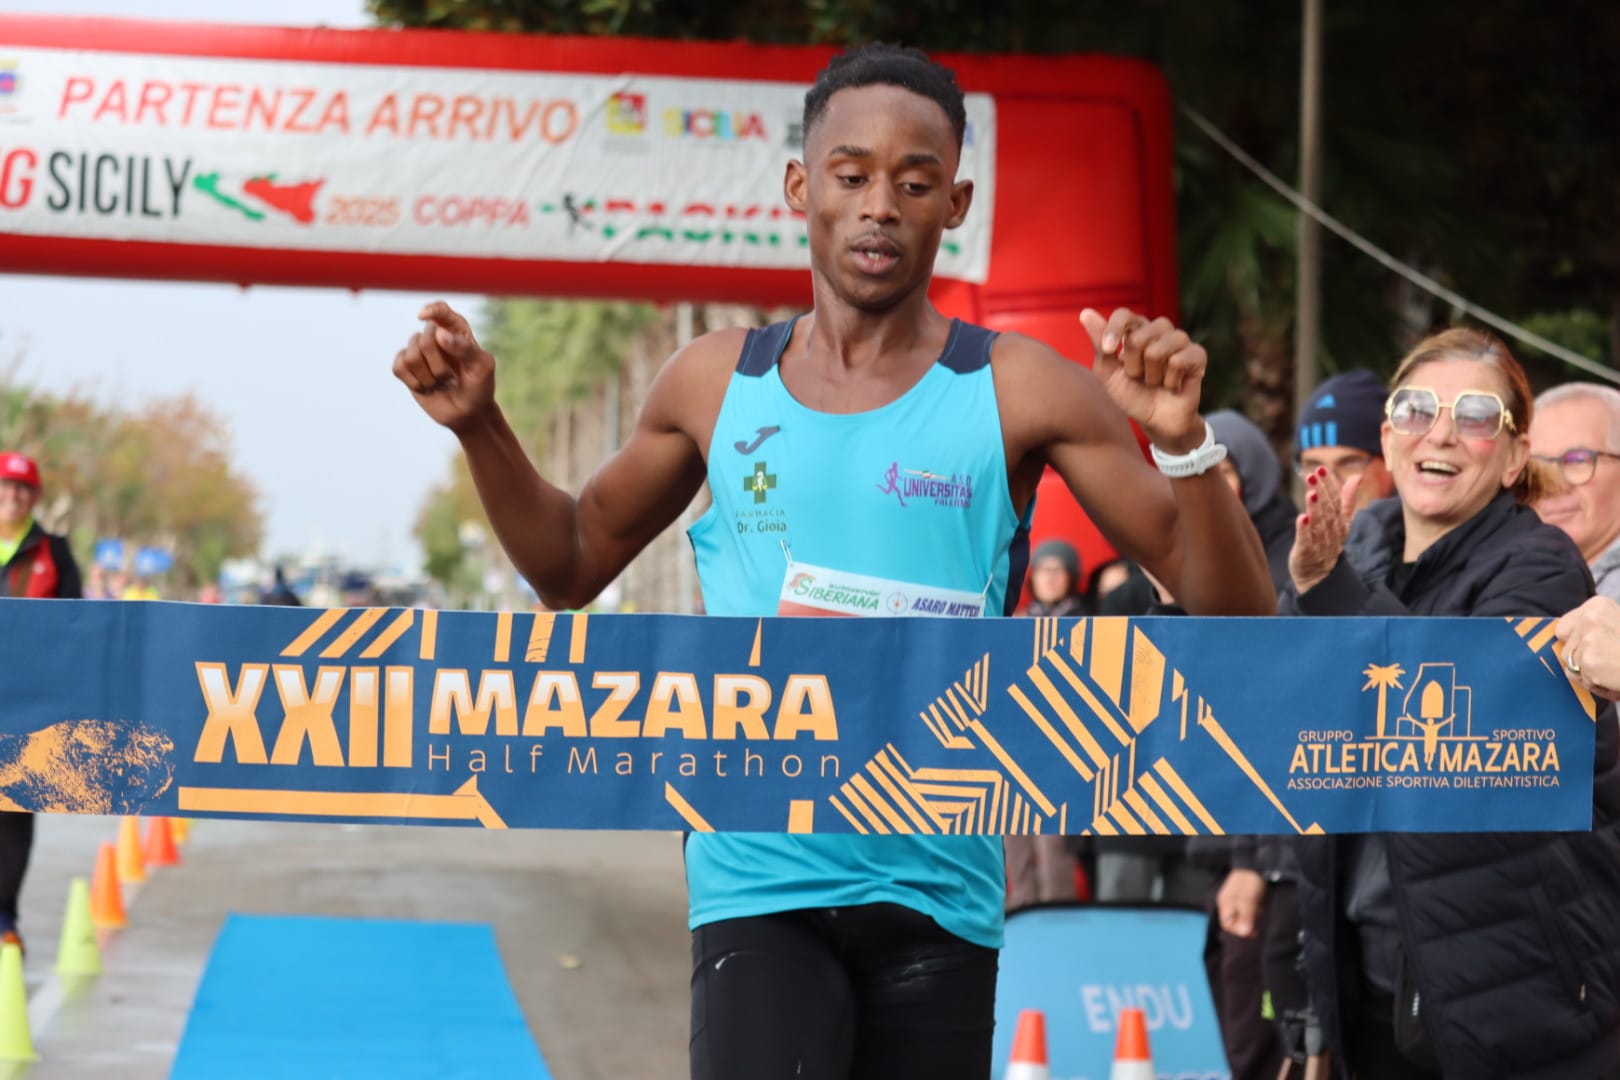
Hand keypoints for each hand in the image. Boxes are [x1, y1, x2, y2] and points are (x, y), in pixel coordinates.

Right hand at [393, 301, 496, 432]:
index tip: (423, 317)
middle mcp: (435, 336)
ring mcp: (419, 351)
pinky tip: (426, 387)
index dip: (430, 310)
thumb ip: (465, 348)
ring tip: (441, 383)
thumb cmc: (480, 386)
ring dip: (428, 376)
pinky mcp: (406, 367)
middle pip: (423, 339)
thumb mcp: (482, 366)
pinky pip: (398, 366)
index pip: (441, 310)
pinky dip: (414, 381)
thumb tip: (439, 333)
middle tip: (452, 377)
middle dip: (438, 364)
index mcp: (457, 329)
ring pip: (410, 355)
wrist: (469, 412)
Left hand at [1079, 308, 1205, 452]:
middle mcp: (1159, 329)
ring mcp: (1180, 340)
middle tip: (1139, 377)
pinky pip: (1178, 361)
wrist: (1156, 420)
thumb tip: (1085, 312)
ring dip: (1151, 376)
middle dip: (1132, 366)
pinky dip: (1170, 381)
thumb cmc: (1131, 394)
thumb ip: (1099, 344)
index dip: (1114, 330)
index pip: (1124, 315)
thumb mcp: (1108, 373)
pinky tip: (1172, 385)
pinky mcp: (1197, 354)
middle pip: (1138, 337)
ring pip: (1157, 351)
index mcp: (1136, 330)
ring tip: (1155, 381)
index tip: (1109, 350)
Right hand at [1216, 868, 1264, 937]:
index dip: (1239, 930)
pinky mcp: (1241, 896)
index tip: (1253, 931)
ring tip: (1258, 909)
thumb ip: (1246, 916)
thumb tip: (1243, 933)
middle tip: (1257, 919)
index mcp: (1225, 904)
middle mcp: (1227, 903)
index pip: (1227, 925)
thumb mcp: (1248, 900)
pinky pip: (1245, 909)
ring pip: (1240, 916)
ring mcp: (1234, 899)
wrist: (1255, 864)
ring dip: (1250, 917)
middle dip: (1246, 924)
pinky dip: (1252, 911)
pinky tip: (1258, 905)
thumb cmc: (1249, 882)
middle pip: (1233, 922)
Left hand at [1289, 466, 1360, 593]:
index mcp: (1341, 524)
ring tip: (1311, 493)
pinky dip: (1304, 530)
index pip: (1337, 502)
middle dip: (1322, 492)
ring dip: (1315, 508)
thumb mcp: (1340, 523)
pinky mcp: (1306, 555)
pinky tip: (1301, 518)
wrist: (1319, 579)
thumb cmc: (1327, 545)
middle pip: (1328, 511)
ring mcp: (1319, 544)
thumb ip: (1346, 501)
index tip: (1322, 469)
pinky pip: (1306, 542)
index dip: (1330, 485)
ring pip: (1319, 525)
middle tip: (1313, 475)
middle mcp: (1332, 533)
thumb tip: (1357, 477)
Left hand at [1555, 597, 1619, 699]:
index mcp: (1597, 606)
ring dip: (1592, 676)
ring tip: (1616, 671)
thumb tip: (1565, 640)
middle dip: (1585, 663)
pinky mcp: (1589, 661)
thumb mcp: (1617, 627)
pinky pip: (1583, 681)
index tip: (1594, 650)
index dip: (1576, 644)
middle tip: (1612, 663)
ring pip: (1572, 668)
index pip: (1563, 628)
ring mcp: (1588, 639)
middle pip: (1566, 651)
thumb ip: (1595, 630)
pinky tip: (1617, 681)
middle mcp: (1589, 618)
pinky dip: (1600, 687)